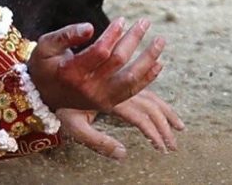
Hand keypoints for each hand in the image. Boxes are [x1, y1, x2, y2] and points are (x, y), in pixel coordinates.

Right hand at [27, 17, 165, 111]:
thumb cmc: (44, 64)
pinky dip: (148, 78)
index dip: (113, 34)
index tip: (121, 20)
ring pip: (131, 79)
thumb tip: (89, 27)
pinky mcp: (108, 104)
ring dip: (148, 59)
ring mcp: (99, 98)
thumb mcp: (45, 45)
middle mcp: (87, 88)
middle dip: (133, 39)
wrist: (42, 94)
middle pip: (118, 61)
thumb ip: (65, 35)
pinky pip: (132, 91)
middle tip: (144, 22)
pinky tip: (158, 63)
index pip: (100, 51)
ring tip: (160, 41)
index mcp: (71, 72)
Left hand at [58, 90, 184, 159]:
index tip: (163, 148)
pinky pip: (143, 89)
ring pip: (150, 96)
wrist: (51, 75)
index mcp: (111, 101)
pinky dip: (157, 99)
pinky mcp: (117, 80)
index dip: (154, 133)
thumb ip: (98, 142)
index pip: (140, 117)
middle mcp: (118, 90)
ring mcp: (119, 84)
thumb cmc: (59, 104)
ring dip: (166, 111)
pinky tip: (162, 107)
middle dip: (165, 126)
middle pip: (150, 107)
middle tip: (175, 145)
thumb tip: (123, 155)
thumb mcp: (74, 126)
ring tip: (180, 126)